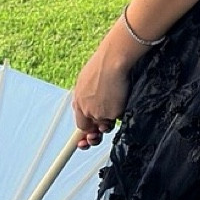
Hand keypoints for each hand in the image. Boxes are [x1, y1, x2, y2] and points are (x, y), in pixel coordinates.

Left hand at [71, 30, 134, 144]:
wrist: (112, 60)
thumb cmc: (102, 64)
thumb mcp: (86, 80)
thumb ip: (85, 96)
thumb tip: (88, 106)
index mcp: (78, 100)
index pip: (80, 123)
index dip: (85, 132)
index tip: (84, 140)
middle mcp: (86, 109)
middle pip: (90, 130)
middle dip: (95, 134)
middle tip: (98, 134)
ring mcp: (99, 113)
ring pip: (106, 125)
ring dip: (110, 119)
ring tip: (115, 100)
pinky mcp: (112, 114)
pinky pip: (118, 119)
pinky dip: (121, 111)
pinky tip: (121, 96)